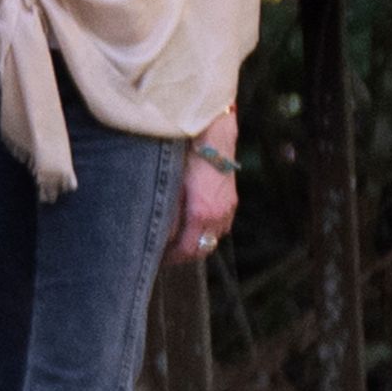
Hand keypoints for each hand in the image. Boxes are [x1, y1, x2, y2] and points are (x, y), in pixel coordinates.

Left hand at [165, 148, 238, 265]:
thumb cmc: (186, 155)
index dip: (172, 258)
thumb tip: (163, 237)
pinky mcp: (232, 200)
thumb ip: (169, 214)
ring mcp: (229, 208)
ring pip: (214, 238)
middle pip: (203, 249)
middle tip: (166, 254)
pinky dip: (208, 230)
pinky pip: (222, 225)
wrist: (213, 132)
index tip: (159, 259)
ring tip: (178, 240)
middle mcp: (220, 215)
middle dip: (184, 255)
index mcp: (202, 213)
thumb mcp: (172, 186)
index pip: (189, 250)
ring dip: (197, 243)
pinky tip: (194, 224)